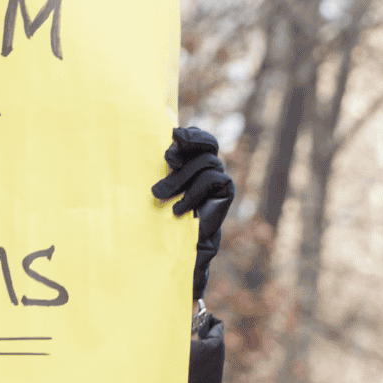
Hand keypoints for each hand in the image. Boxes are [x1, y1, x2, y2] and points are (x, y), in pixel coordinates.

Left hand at [151, 126, 234, 300]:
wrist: (177, 249)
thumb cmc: (158, 217)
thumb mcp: (157, 187)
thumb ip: (165, 166)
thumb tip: (170, 139)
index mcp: (190, 162)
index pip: (198, 138)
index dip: (191, 133)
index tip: (174, 134)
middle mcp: (207, 167)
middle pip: (208, 143)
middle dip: (191, 142)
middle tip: (169, 158)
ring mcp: (218, 178)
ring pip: (206, 162)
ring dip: (179, 177)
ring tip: (159, 195)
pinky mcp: (226, 192)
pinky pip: (213, 178)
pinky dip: (193, 193)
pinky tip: (178, 210)